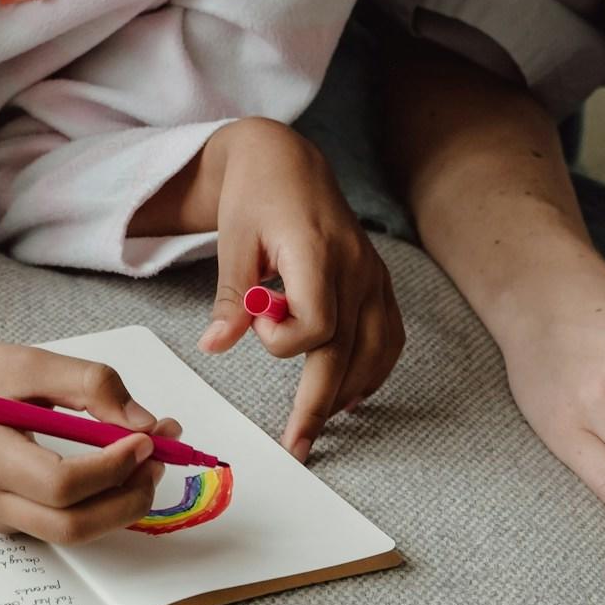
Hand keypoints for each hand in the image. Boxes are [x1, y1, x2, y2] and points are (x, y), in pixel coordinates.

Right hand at [0, 342, 181, 544]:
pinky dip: (98, 504)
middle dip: (127, 498)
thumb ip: (91, 385)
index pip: (59, 485)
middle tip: (156, 460)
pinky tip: (112, 472)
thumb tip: (145, 425)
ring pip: (72, 534)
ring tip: (142, 463)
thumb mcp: (31, 363)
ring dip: (119, 505)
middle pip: (71, 526)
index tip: (145, 438)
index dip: (112, 468)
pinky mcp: (8, 522)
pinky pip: (62, 526)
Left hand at [195, 119, 404, 459]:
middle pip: (347, 350)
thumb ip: (231, 297)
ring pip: (375, 350)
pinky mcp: (377, 281)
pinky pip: (389, 336)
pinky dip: (373, 368)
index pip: (319, 323)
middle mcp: (355, 267)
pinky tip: (350, 391)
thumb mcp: (233, 240)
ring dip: (348, 390)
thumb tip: (215, 346)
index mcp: (318, 253)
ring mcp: (372, 276)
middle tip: (297, 444)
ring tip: (318, 421)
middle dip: (319, 403)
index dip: (284, 340)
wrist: (287, 160)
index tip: (256, 325)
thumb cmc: (255, 195)